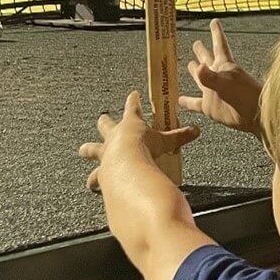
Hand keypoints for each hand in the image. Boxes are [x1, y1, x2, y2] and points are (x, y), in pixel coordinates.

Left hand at [79, 91, 198, 191]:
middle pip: (106, 126)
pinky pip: (96, 177)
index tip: (133, 94)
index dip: (133, 101)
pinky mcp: (101, 172)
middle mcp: (114, 137)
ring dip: (88, 150)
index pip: (132, 108)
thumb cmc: (144, 149)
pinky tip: (92, 185)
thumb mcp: (165, 141)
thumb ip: (179, 137)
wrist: (127, 167)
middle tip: (102, 118)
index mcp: (129, 125)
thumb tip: (196, 131)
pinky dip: (94, 181)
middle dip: (104, 122)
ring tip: (83, 151)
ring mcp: (105, 154)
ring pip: (92, 150)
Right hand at [178, 19, 261, 133]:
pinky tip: (178, 100)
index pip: (219, 44)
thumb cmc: (245, 96)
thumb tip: (197, 67)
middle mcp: (218, 76)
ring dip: (194, 71)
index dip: (216, 32)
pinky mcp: (210, 107)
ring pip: (200, 78)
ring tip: (189, 64)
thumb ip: (211, 77)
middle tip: (195, 42)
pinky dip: (186, 102)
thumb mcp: (227, 84)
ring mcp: (213, 91)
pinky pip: (195, 103)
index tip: (214, 21)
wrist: (254, 116)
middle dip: (201, 51)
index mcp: (224, 65)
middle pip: (207, 59)